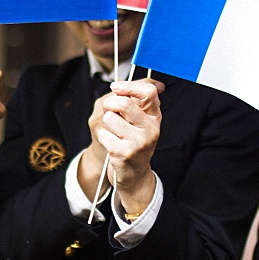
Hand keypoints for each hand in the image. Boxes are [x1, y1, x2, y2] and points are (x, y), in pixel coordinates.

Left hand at [97, 79, 164, 215]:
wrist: (133, 174)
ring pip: (110, 118)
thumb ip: (133, 100)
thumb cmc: (133, 142)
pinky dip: (103, 137)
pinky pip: (104, 134)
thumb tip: (121, 85)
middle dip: (110, 104)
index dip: (129, 85)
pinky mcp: (125, 153)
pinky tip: (112, 144)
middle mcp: (151, 129)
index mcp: (155, 116)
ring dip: (106, 124)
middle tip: (109, 110)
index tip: (116, 87)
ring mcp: (139, 142)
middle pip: (124, 103)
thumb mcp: (140, 120)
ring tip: (114, 132)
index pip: (149, 92)